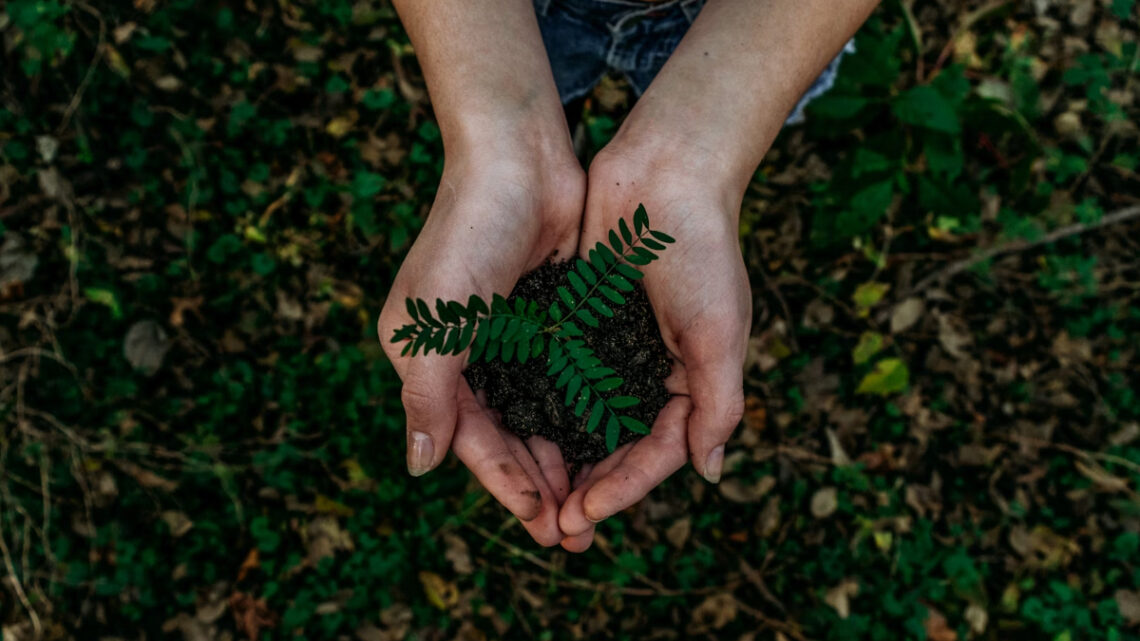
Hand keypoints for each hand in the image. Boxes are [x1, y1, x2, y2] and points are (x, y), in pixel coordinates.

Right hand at [378, 146, 583, 545]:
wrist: (519, 158)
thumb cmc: (468, 234)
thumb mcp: (436, 323)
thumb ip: (428, 397)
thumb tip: (420, 468)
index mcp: (428, 359)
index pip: (469, 439)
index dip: (505, 484)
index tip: (542, 523)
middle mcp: (467, 355)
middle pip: (506, 436)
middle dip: (538, 485)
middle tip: (575, 533)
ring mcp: (510, 337)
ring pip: (539, 415)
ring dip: (564, 458)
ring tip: (594, 502)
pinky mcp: (549, 318)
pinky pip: (566, 380)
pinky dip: (582, 414)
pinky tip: (608, 444)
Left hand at [557, 144, 749, 551]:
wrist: (665, 172)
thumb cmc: (701, 250)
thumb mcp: (719, 332)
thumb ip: (718, 403)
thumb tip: (709, 473)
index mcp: (690, 381)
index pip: (657, 452)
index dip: (624, 488)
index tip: (586, 513)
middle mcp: (649, 371)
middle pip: (616, 447)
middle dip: (588, 488)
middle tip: (554, 527)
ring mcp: (612, 348)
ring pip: (582, 420)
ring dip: (560, 459)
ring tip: (531, 497)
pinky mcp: (579, 321)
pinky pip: (557, 376)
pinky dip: (540, 407)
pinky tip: (513, 433)